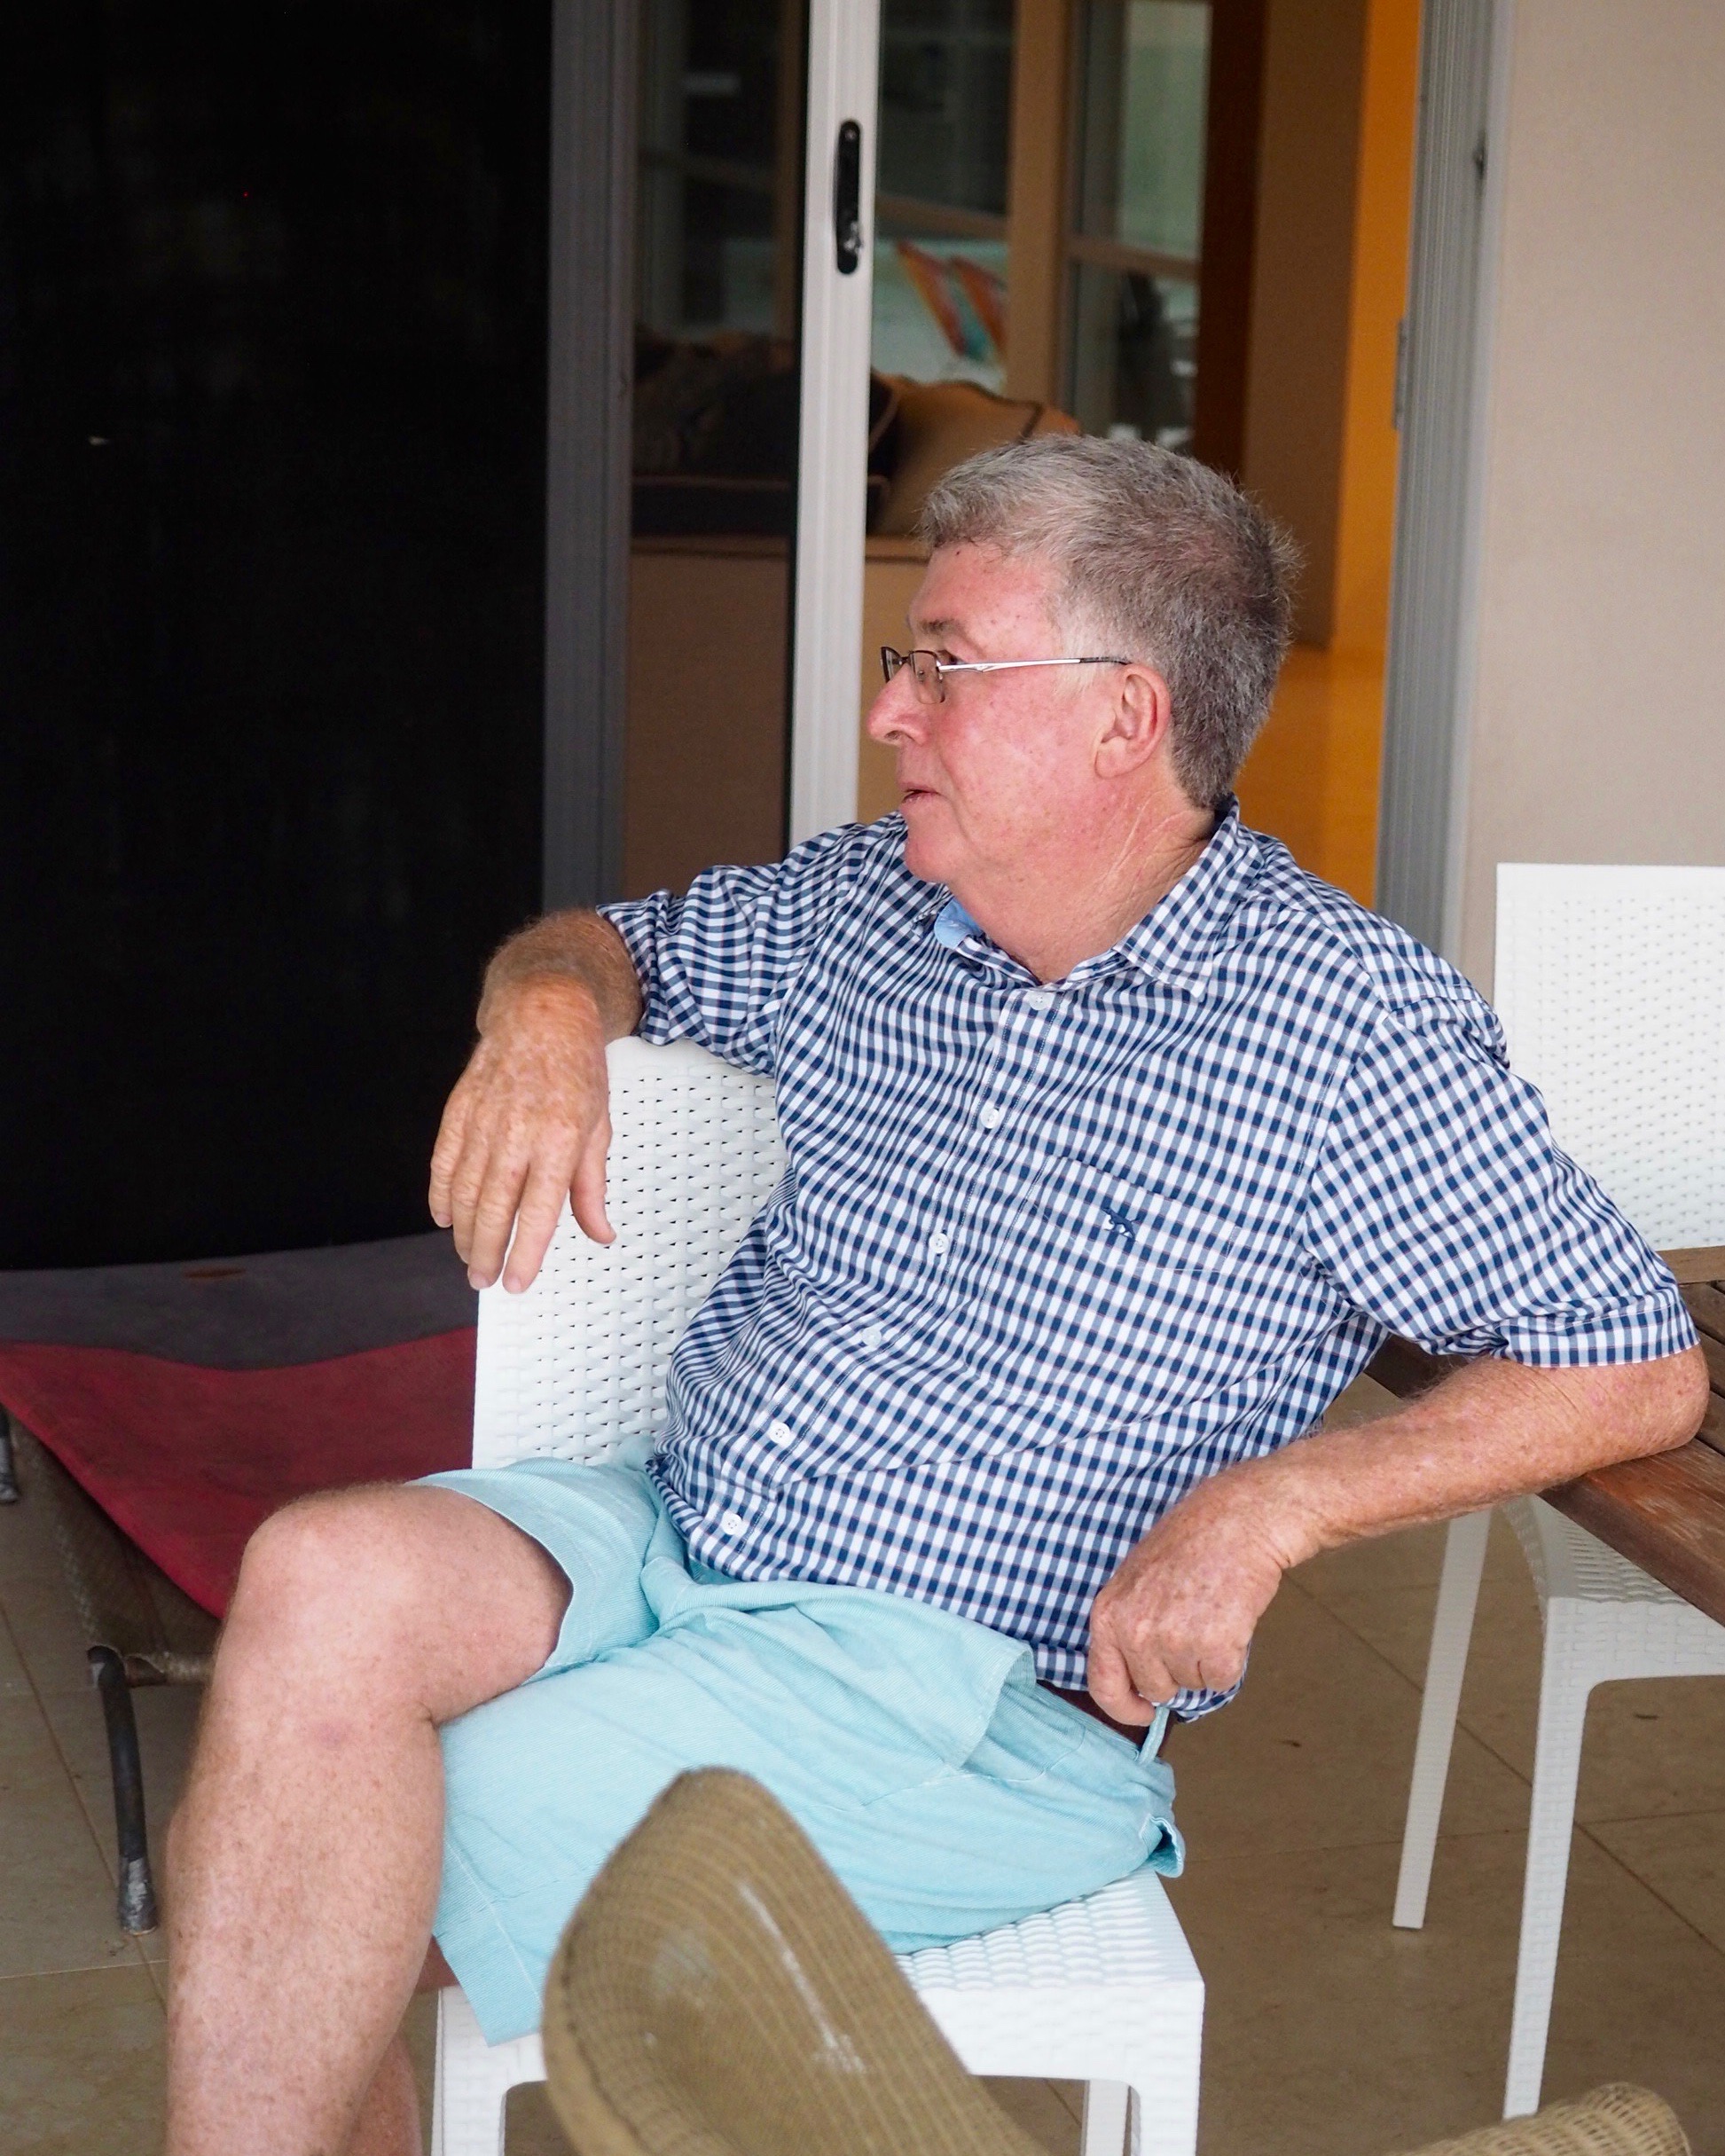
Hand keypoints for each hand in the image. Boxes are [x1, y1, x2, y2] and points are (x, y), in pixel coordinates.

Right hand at [428, 978, 613, 1291]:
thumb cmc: (577, 1070)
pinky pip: (443, 1161)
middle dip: (485, 1252)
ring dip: (462, 1231)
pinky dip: (440, 1194)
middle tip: (483, 1279)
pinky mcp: (459, 1109)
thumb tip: (600, 1233)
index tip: (516, 1282)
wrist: (542, 1013)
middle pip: (492, 1208)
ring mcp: (483, 1120)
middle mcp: (517, 1132)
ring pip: (462, 1190)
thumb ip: (591, 1187)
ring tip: (469, 1256)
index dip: (524, 1254)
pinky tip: (443, 1218)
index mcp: (559, 1139)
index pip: (537, 1212)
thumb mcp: (598, 1128)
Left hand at [1086, 1471, 1303, 1721]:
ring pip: (1192, 1684)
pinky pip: (1223, 1680)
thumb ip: (1129, 1626)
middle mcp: (1135, 1631)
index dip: (1125, 1706)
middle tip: (1192, 1626)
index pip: (1103, 1685)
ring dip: (1206, 1660)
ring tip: (1211, 1613)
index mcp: (1108, 1614)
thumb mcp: (1136, 1580)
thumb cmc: (1191, 1543)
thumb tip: (1137, 1680)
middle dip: (1175, 1671)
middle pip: (1156, 1688)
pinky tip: (1231, 1620)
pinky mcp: (1215, 1646)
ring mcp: (1174, 1640)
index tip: (1143, 1710)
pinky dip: (1232, 1659)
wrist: (1238, 1519)